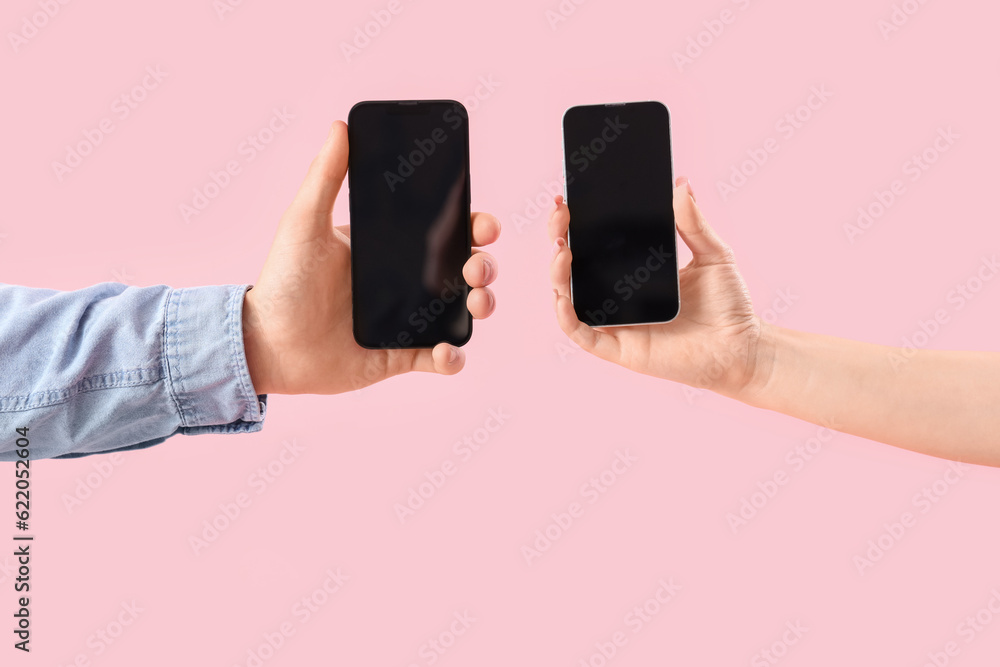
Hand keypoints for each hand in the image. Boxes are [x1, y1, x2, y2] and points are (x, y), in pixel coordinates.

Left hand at [242, 121, 499, 394]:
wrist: (267, 343)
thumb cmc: (282, 281)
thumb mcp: (304, 222)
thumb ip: (325, 176)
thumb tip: (339, 126)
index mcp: (391, 248)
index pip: (446, 231)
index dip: (474, 226)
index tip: (484, 223)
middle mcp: (406, 283)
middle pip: (466, 269)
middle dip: (486, 265)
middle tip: (476, 266)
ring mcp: (407, 320)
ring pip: (463, 311)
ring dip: (483, 305)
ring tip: (476, 303)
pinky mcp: (401, 356)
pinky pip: (440, 358)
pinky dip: (453, 358)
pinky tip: (446, 352)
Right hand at [549, 178, 760, 396]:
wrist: (743, 347)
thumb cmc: (728, 306)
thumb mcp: (712, 255)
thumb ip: (694, 222)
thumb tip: (682, 184)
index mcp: (633, 272)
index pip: (594, 245)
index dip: (574, 223)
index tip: (567, 198)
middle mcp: (617, 296)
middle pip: (572, 266)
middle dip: (558, 236)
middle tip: (560, 213)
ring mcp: (615, 322)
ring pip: (567, 297)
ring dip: (556, 272)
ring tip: (561, 246)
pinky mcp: (619, 348)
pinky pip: (580, 333)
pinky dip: (565, 315)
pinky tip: (562, 295)